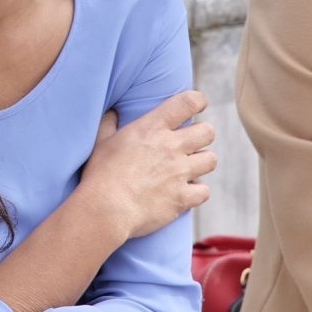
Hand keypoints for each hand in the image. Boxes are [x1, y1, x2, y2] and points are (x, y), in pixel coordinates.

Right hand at [79, 90, 216, 239]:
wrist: (105, 209)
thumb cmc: (100, 174)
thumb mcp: (100, 142)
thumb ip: (109, 124)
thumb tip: (113, 112)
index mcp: (152, 128)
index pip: (187, 103)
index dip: (198, 101)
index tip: (198, 105)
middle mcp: (171, 147)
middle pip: (208, 132)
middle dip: (203, 136)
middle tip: (191, 143)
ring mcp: (179, 172)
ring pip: (211, 160)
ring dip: (201, 163)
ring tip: (189, 168)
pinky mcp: (183, 197)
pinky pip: (204, 191)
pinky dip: (196, 192)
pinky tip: (185, 193)